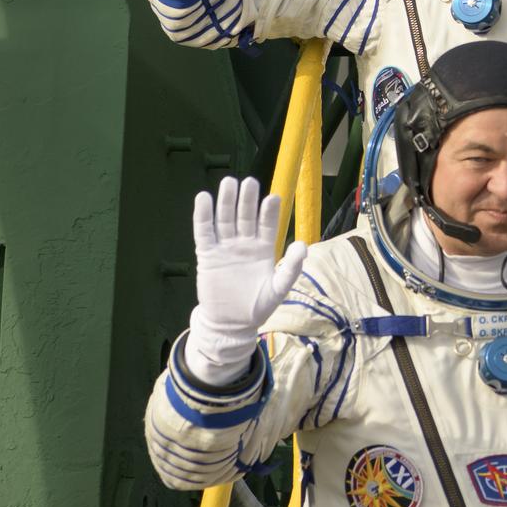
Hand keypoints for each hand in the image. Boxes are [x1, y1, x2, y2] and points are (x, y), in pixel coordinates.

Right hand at [184, 176, 307, 385]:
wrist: (231, 325)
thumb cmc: (257, 306)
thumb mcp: (278, 289)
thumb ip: (291, 268)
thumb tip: (303, 245)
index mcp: (263, 248)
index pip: (267, 224)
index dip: (269, 211)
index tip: (273, 197)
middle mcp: (244, 243)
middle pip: (245, 216)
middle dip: (247, 199)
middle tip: (249, 182)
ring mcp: (225, 247)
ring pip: (225, 219)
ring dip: (226, 202)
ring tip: (229, 183)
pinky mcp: (207, 255)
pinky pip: (204, 232)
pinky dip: (203, 216)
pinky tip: (204, 198)